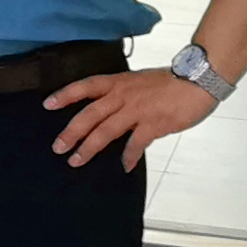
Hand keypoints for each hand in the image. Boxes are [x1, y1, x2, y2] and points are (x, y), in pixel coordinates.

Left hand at [45, 67, 214, 170]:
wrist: (198, 80)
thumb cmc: (171, 81)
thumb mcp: (139, 81)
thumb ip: (124, 94)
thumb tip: (112, 109)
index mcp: (118, 82)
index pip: (85, 86)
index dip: (65, 95)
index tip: (48, 105)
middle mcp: (123, 96)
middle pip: (90, 115)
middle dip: (71, 132)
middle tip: (57, 147)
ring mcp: (137, 111)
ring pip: (106, 131)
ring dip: (89, 148)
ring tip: (76, 161)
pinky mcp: (153, 125)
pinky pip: (136, 144)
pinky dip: (129, 157)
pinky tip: (124, 166)